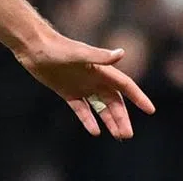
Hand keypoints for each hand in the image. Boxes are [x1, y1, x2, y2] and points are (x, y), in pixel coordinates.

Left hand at [16, 35, 155, 139]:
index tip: (150, 110)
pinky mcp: (67, 91)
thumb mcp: (79, 53)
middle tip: (127, 135)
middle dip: (122, 117)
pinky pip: (81, 109)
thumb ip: (100, 56)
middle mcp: (93, 79)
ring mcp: (81, 86)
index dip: (138, 97)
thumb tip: (122, 53)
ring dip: (109, 120)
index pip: (125, 85)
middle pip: (113, 101)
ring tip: (118, 136)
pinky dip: (88, 120)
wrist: (33, 47)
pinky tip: (95, 132)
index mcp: (100, 69)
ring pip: (100, 107)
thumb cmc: (57, 47)